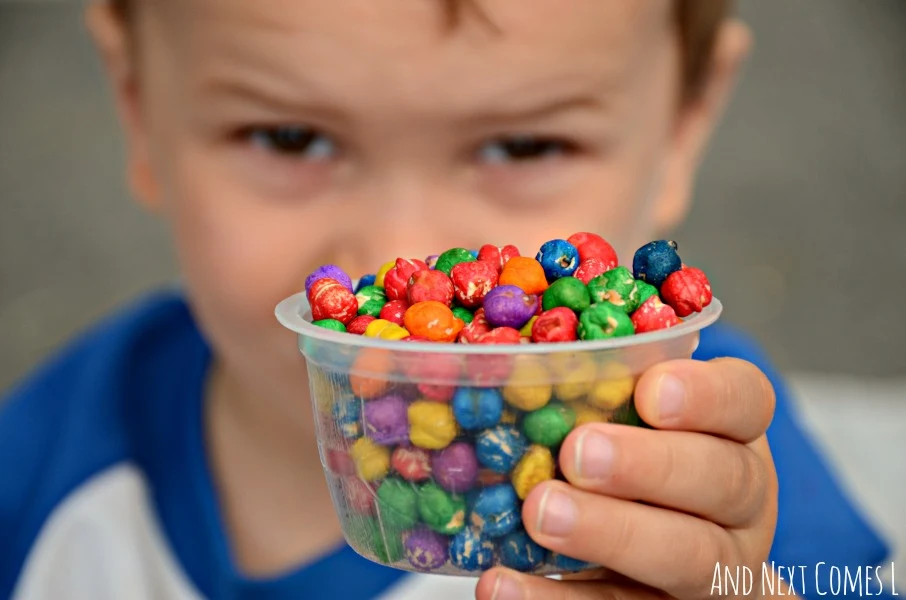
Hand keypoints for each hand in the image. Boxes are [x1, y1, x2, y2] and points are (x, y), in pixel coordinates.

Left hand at [475, 358, 777, 599]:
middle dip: (650, 464)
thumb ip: (593, 373)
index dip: (706, 395)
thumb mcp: (628, 408)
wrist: (657, 563)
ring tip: (539, 513)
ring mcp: (712, 566)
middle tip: (578, 453)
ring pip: (685, 554)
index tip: (651, 391)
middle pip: (722, 479)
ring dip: (610, 533)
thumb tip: (497, 317)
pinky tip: (500, 581)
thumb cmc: (632, 451)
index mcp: (732, 431)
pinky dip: (554, 599)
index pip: (745, 399)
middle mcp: (738, 498)